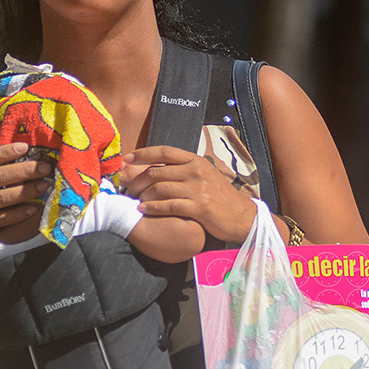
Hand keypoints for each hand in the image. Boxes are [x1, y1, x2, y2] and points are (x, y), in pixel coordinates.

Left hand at [122, 146, 258, 242]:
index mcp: (196, 161)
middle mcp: (196, 172)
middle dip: (137, 180)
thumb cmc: (220, 197)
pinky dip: (152, 208)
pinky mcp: (199, 207)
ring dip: (143, 196)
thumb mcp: (205, 176)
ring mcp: (198, 190)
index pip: (165, 152)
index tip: (126, 159)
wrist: (242, 216)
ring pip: (159, 189)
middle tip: (128, 189)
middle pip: (157, 172)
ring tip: (135, 201)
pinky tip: (144, 210)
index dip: (143, 153)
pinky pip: (168, 206)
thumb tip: (157, 168)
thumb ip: (184, 170)